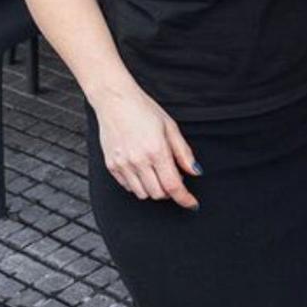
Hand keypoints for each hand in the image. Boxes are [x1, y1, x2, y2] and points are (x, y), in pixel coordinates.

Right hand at [93, 86, 201, 208]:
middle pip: (159, 194)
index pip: (173, 185)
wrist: (116, 102)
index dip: (185, 198)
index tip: (192, 204)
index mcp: (157, 151)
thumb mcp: (170, 126)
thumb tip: (195, 171)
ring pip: (143, 194)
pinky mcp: (112, 167)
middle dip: (170, 191)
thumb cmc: (145, 110)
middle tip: (174, 176)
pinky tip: (143, 169)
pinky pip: (128, 187)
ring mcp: (123, 165)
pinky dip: (139, 185)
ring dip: (155, 189)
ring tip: (158, 170)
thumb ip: (183, 152)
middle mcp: (138, 161)